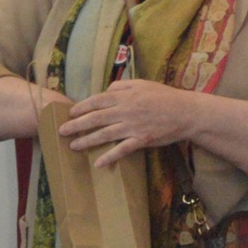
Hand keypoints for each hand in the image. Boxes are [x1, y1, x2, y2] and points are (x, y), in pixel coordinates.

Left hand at [59, 80, 203, 167]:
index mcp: (125, 95)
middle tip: (62, 131)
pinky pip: (122, 149)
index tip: (70, 113)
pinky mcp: (142, 139)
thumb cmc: (164, 96)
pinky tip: (99, 163)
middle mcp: (126, 110)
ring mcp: (133, 126)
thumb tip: (106, 90)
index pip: (97, 100)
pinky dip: (110, 157)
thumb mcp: (142, 83)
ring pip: (105, 134)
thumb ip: (122, 85)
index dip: (82, 107)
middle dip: (77, 125)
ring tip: (73, 146)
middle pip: (96, 118)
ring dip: (87, 141)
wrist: (186, 112)